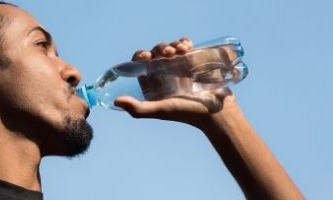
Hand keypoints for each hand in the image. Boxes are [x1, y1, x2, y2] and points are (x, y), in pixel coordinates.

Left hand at [113, 37, 236, 126]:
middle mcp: (164, 73)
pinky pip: (185, 44)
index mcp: (152, 82)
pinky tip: (187, 47)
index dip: (140, 56)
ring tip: (180, 50)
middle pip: (155, 52)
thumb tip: (115, 100)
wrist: (216, 111)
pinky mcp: (193, 60)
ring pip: (170, 46)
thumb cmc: (187, 113)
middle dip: (159, 48)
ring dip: (173, 44)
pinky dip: (184, 41)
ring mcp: (179, 66)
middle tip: (168, 52)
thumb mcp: (161, 110)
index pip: (140, 62)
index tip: (147, 56)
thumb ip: (139, 109)